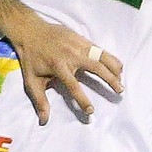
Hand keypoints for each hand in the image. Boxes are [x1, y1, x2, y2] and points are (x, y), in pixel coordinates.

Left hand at [5, 19, 123, 123]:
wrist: (31, 31)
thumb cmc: (31, 59)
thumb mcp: (31, 81)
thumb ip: (39, 100)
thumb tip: (43, 120)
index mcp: (58, 67)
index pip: (74, 86)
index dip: (82, 99)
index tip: (91, 111)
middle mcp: (71, 55)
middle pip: (96, 68)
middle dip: (110, 80)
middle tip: (119, 92)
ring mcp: (78, 45)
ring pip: (102, 57)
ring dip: (114, 69)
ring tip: (121, 80)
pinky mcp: (82, 39)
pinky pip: (100, 49)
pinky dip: (110, 58)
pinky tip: (118, 67)